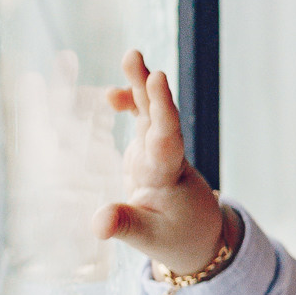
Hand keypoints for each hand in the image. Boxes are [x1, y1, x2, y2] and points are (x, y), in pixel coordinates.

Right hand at [94, 50, 227, 276]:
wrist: (198, 237)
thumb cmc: (176, 238)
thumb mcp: (148, 238)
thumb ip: (123, 225)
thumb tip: (97, 224)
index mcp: (167, 176)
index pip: (166, 139)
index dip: (161, 108)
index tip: (157, 79)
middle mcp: (166, 157)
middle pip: (159, 117)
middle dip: (149, 88)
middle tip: (135, 57)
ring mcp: (158, 151)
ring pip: (151, 113)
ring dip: (140, 86)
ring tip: (131, 56)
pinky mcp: (150, 151)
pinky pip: (142, 121)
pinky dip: (131, 105)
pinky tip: (111, 96)